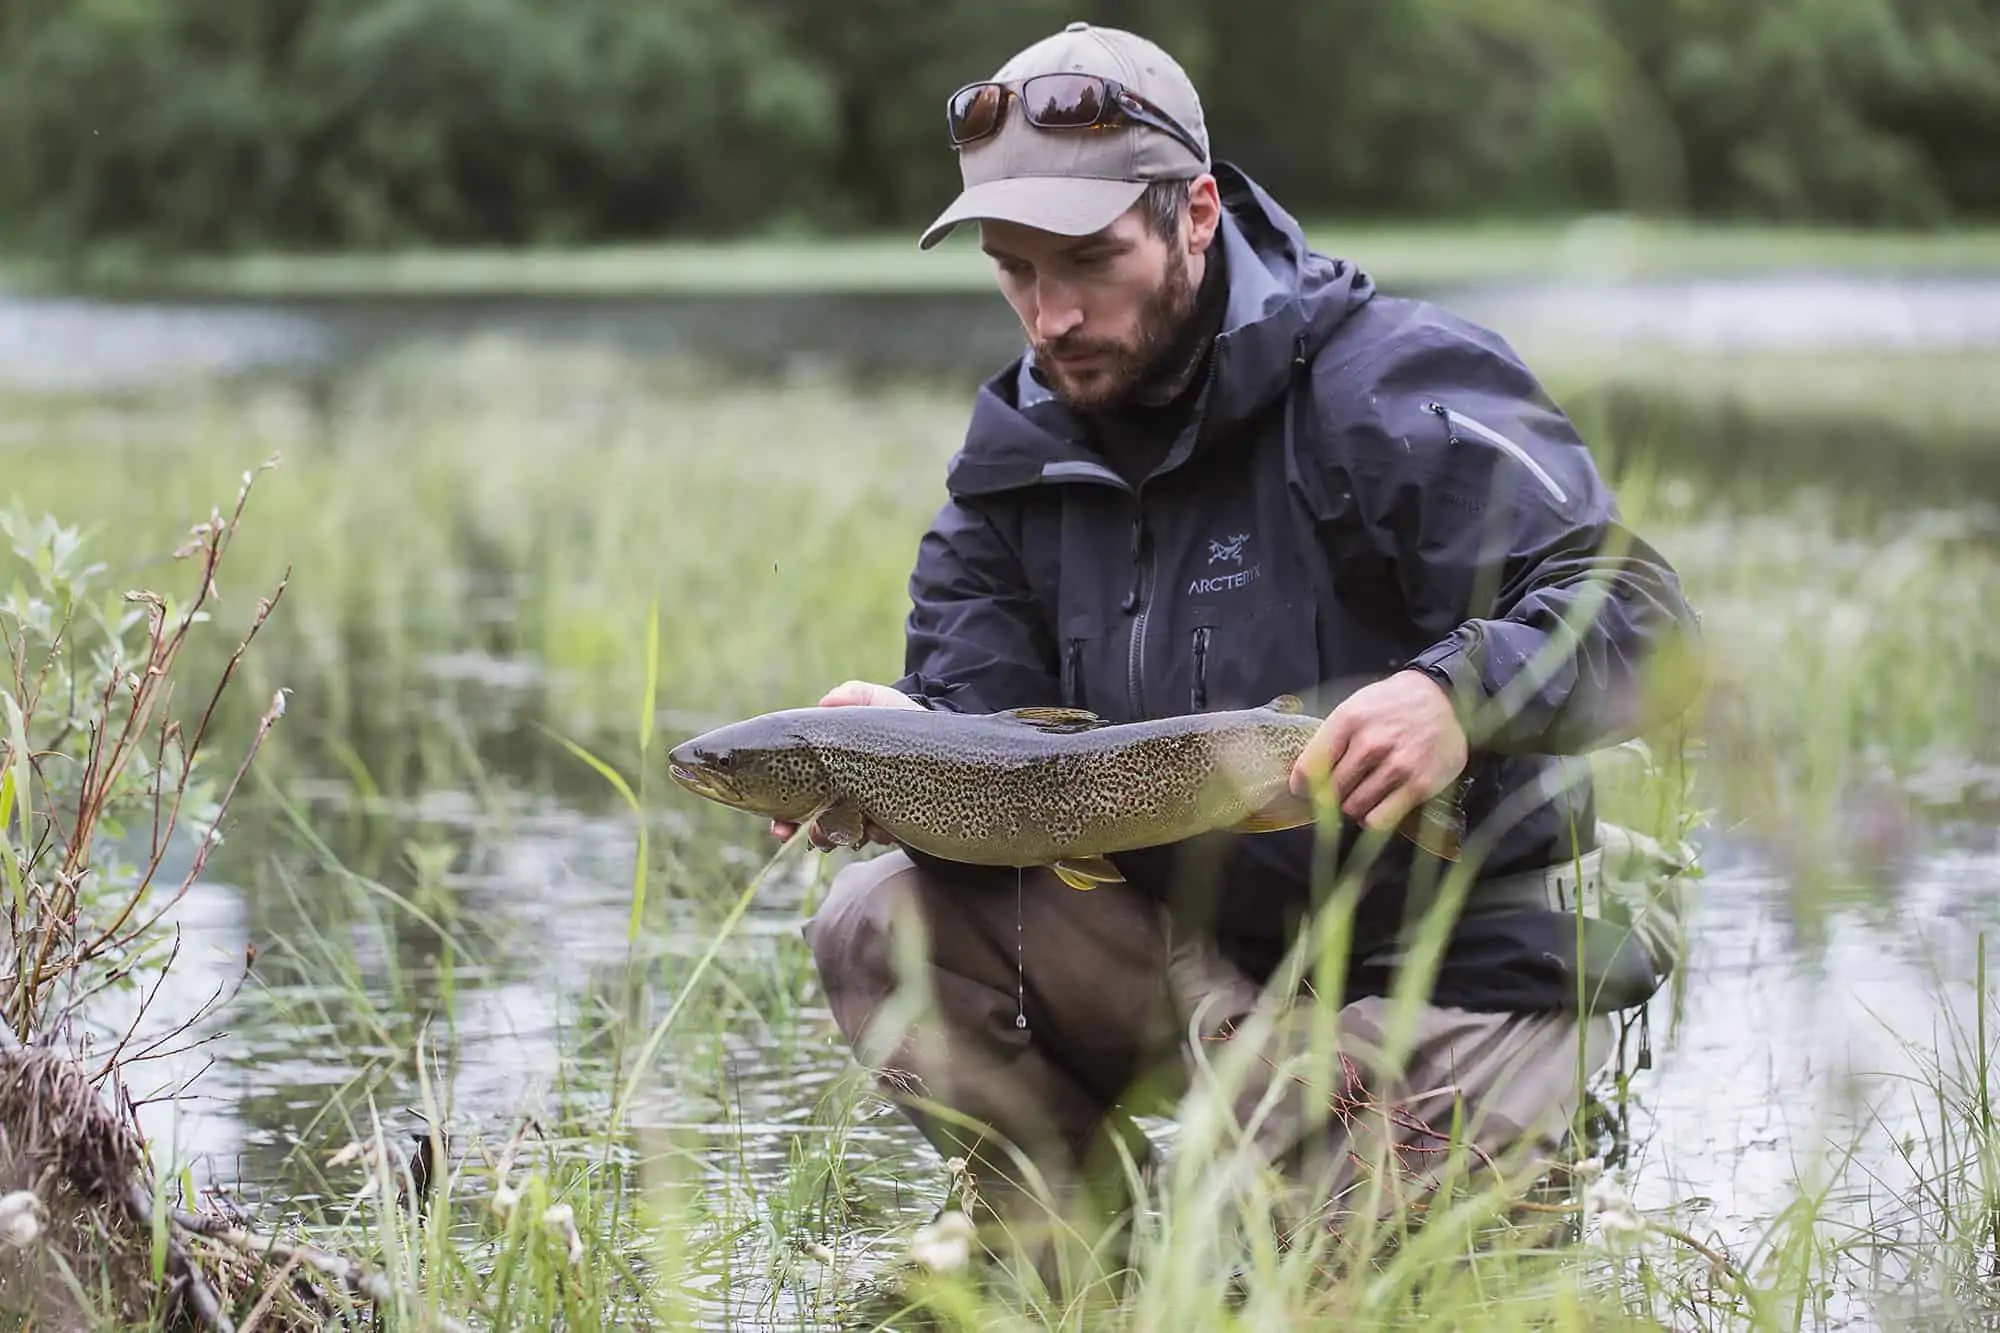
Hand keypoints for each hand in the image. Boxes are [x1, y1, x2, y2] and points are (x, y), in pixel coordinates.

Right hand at [770, 680, 919, 849]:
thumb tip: (826, 702)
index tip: (778, 823)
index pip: (798, 793)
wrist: (949, 743)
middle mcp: (846, 794)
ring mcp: (869, 811)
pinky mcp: (894, 824)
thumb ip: (854, 694)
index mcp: (832, 770)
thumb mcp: (880, 702)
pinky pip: (874, 838)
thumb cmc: (905, 721)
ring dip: (833, 835)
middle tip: (791, 833)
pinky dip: (870, 835)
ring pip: (839, 834)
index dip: (783, 812)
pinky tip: (876, 827)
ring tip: (846, 830)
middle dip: (799, 830)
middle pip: (812, 821)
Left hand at [1287, 670, 1467, 833]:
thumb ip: (1331, 738)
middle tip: (1336, 793)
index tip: (1302, 790)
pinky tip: (1375, 806)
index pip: (1310, 767)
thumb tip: (1303, 775)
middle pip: (1331, 791)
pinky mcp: (1419, 786)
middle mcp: (1372, 743)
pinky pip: (1379, 820)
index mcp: (1350, 720)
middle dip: (1328, 797)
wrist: (1445, 699)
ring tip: (1360, 795)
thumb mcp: (1356, 706)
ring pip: (1353, 808)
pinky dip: (1372, 818)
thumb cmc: (1394, 704)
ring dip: (1352, 807)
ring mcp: (1397, 766)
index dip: (1301, 786)